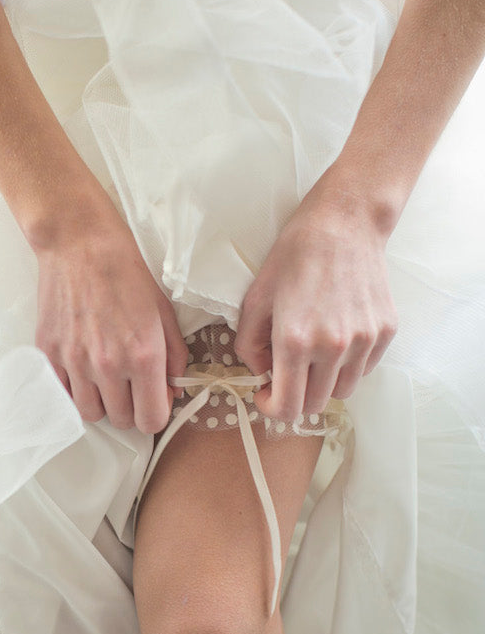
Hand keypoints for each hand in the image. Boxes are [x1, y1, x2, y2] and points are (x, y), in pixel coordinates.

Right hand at [34, 202, 187, 434]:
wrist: (80, 245)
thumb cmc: (126, 273)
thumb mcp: (164, 312)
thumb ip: (174, 357)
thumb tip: (171, 390)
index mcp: (144, 356)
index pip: (151, 419)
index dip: (155, 414)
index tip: (153, 401)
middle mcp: (109, 366)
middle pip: (121, 420)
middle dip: (130, 409)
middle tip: (130, 387)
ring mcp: (75, 362)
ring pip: (90, 413)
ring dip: (101, 403)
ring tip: (105, 381)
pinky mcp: (50, 354)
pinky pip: (63, 394)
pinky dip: (75, 390)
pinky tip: (83, 371)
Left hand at [234, 175, 398, 421]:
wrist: (344, 224)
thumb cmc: (293, 257)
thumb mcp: (254, 299)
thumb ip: (249, 345)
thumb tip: (261, 373)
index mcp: (295, 341)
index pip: (288, 408)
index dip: (272, 409)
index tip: (266, 395)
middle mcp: (332, 347)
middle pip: (316, 405)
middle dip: (295, 397)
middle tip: (285, 375)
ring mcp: (363, 341)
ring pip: (342, 391)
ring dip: (322, 384)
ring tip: (311, 356)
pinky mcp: (385, 332)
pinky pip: (363, 369)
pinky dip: (346, 365)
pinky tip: (335, 338)